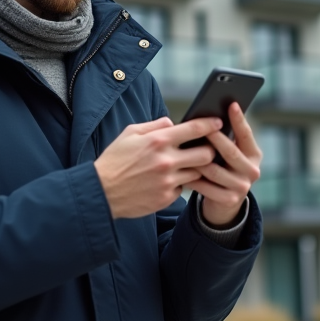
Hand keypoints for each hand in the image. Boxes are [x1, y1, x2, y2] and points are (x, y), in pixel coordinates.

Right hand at [95, 116, 220, 218]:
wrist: (101, 191)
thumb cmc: (114, 159)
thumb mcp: (130, 133)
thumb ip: (155, 126)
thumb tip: (173, 123)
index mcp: (158, 140)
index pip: (194, 129)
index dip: (210, 124)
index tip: (218, 123)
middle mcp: (166, 160)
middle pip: (206, 154)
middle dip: (209, 151)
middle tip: (205, 149)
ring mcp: (168, 181)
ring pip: (198, 173)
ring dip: (195, 169)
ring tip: (186, 165)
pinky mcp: (166, 197)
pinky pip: (183, 188)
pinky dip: (179, 183)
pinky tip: (168, 180)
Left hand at [193, 103, 261, 226]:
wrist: (224, 203)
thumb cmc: (222, 168)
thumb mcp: (228, 155)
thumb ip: (225, 140)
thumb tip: (210, 118)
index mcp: (254, 154)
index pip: (246, 134)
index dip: (239, 119)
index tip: (232, 104)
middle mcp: (252, 170)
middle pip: (230, 152)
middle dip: (215, 138)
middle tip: (201, 128)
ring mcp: (242, 187)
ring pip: (214, 170)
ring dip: (197, 161)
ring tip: (183, 151)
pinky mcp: (229, 200)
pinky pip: (206, 186)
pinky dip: (192, 178)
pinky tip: (181, 172)